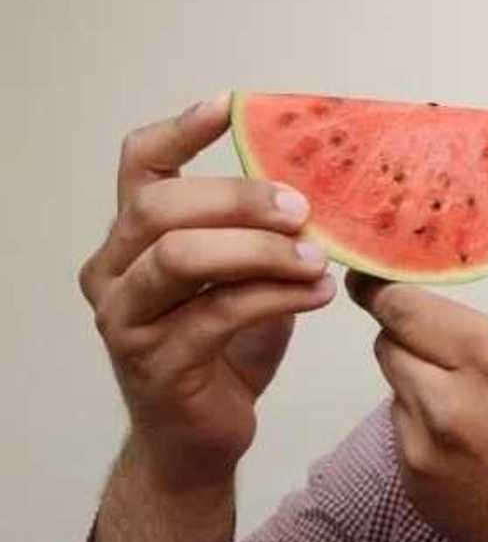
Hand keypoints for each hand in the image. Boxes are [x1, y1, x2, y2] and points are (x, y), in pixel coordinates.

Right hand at [78, 94, 335, 489]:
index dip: (181, 129)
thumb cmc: (224, 346)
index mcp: (131, 238)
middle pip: (163, 207)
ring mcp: (125, 318)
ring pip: (182, 257)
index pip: (139, 165)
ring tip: (316, 257)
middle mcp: (112, 272)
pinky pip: (218, 314)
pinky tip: (320, 293)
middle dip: (239, 198)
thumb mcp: (242, 275)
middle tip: (303, 205)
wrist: (201, 436)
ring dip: (261, 250)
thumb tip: (321, 185)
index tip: (229, 105)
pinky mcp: (154, 362)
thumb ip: (260, 232)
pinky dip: (278, 297)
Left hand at [347, 234, 487, 541]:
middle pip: (387, 341)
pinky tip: (465, 436)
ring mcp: (422, 446)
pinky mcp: (413, 484)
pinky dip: (420, 422)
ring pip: (393, 386)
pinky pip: (400, 432)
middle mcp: (444, 398)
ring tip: (466, 393)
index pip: (400, 305)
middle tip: (441, 335)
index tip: (379, 275)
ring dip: (415, 377)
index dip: (383, 286)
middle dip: (407, 330)